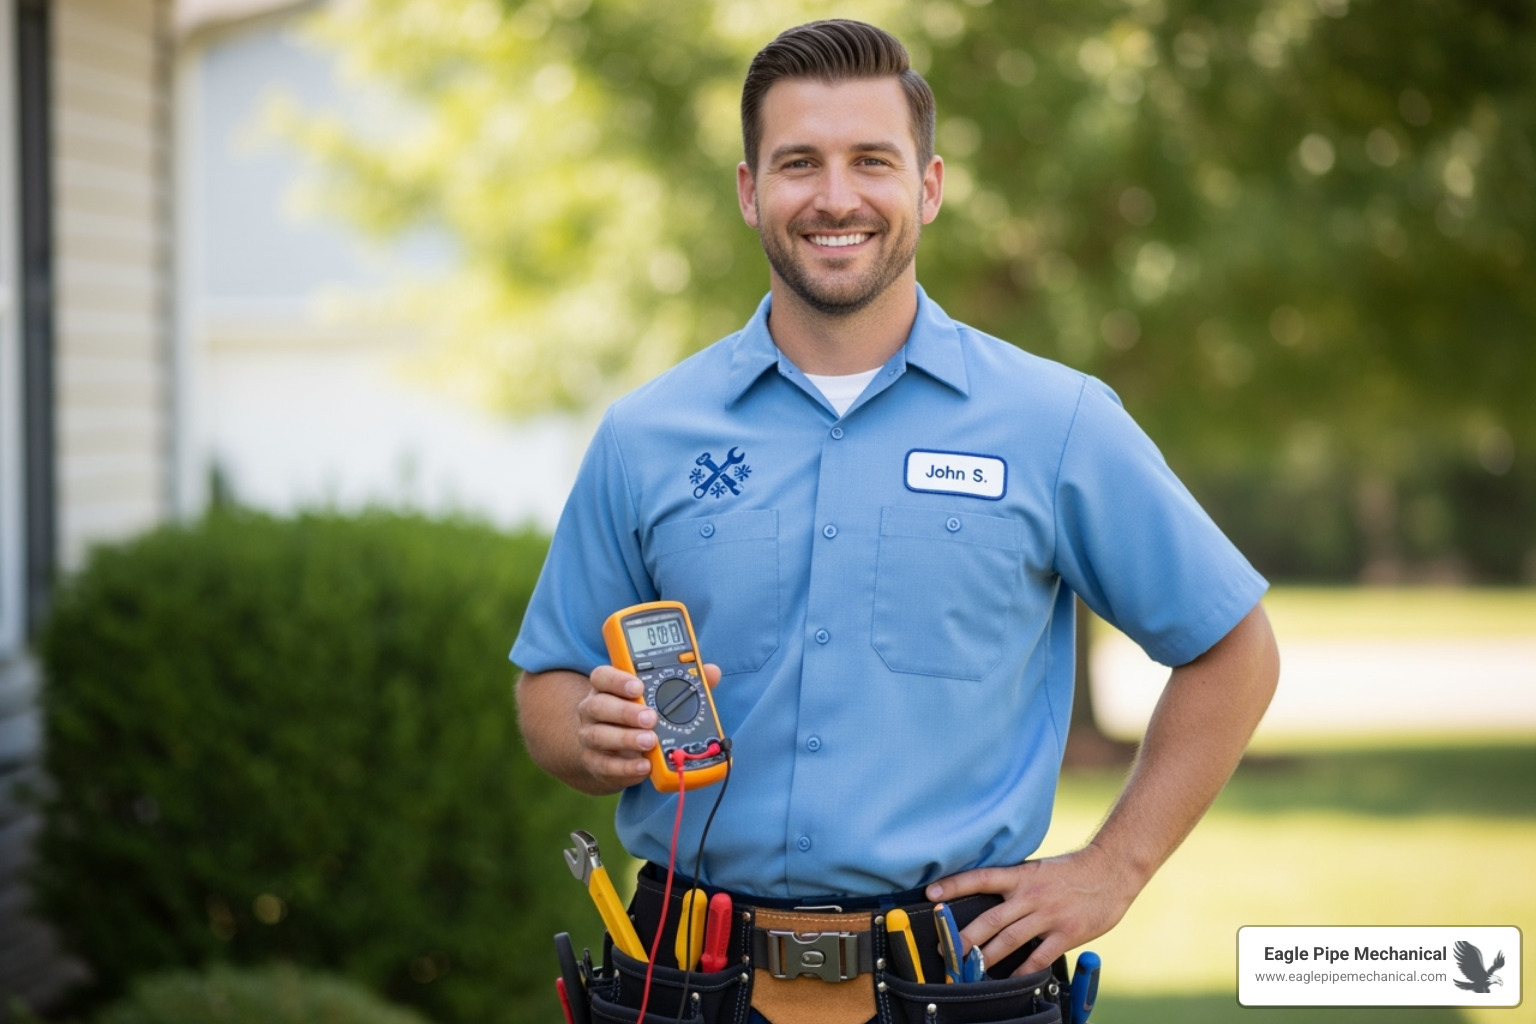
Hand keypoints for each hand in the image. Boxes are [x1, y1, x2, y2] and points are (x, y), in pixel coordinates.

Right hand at [575, 663, 721, 789]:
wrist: (612, 751)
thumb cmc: (638, 715)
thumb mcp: (656, 697)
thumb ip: (683, 683)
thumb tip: (712, 672)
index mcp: (607, 688)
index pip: (602, 677)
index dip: (617, 679)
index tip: (638, 686)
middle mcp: (594, 710)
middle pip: (598, 705)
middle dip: (625, 712)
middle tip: (652, 718)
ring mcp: (591, 737)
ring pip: (599, 736)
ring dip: (626, 739)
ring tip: (651, 741)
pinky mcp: (596, 763)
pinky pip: (606, 765)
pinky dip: (626, 767)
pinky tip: (645, 766)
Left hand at [924, 844, 1138, 974]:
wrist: (1111, 870)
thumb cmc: (1071, 871)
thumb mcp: (1038, 870)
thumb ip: (1015, 885)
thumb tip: (986, 897)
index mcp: (1021, 876)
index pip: (980, 878)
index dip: (954, 886)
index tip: (931, 895)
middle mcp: (1030, 895)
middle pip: (989, 919)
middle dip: (964, 936)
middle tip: (945, 950)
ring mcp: (1048, 915)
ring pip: (1009, 940)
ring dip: (986, 957)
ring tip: (969, 969)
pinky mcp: (1066, 933)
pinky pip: (1039, 957)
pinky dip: (1023, 970)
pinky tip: (1011, 979)